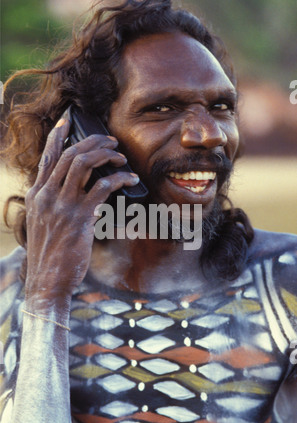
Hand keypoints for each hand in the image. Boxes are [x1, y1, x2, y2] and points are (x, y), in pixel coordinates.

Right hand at [24, 116, 138, 312]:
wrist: (46, 281)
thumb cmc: (50, 255)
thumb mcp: (44, 224)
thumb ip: (56, 205)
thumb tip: (86, 193)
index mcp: (36, 195)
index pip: (46, 157)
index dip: (57, 136)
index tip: (67, 120)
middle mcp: (45, 195)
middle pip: (67, 154)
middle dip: (92, 141)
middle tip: (111, 140)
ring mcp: (61, 205)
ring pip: (82, 163)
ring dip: (105, 155)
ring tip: (121, 157)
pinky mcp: (79, 217)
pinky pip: (102, 187)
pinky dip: (119, 179)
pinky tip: (130, 180)